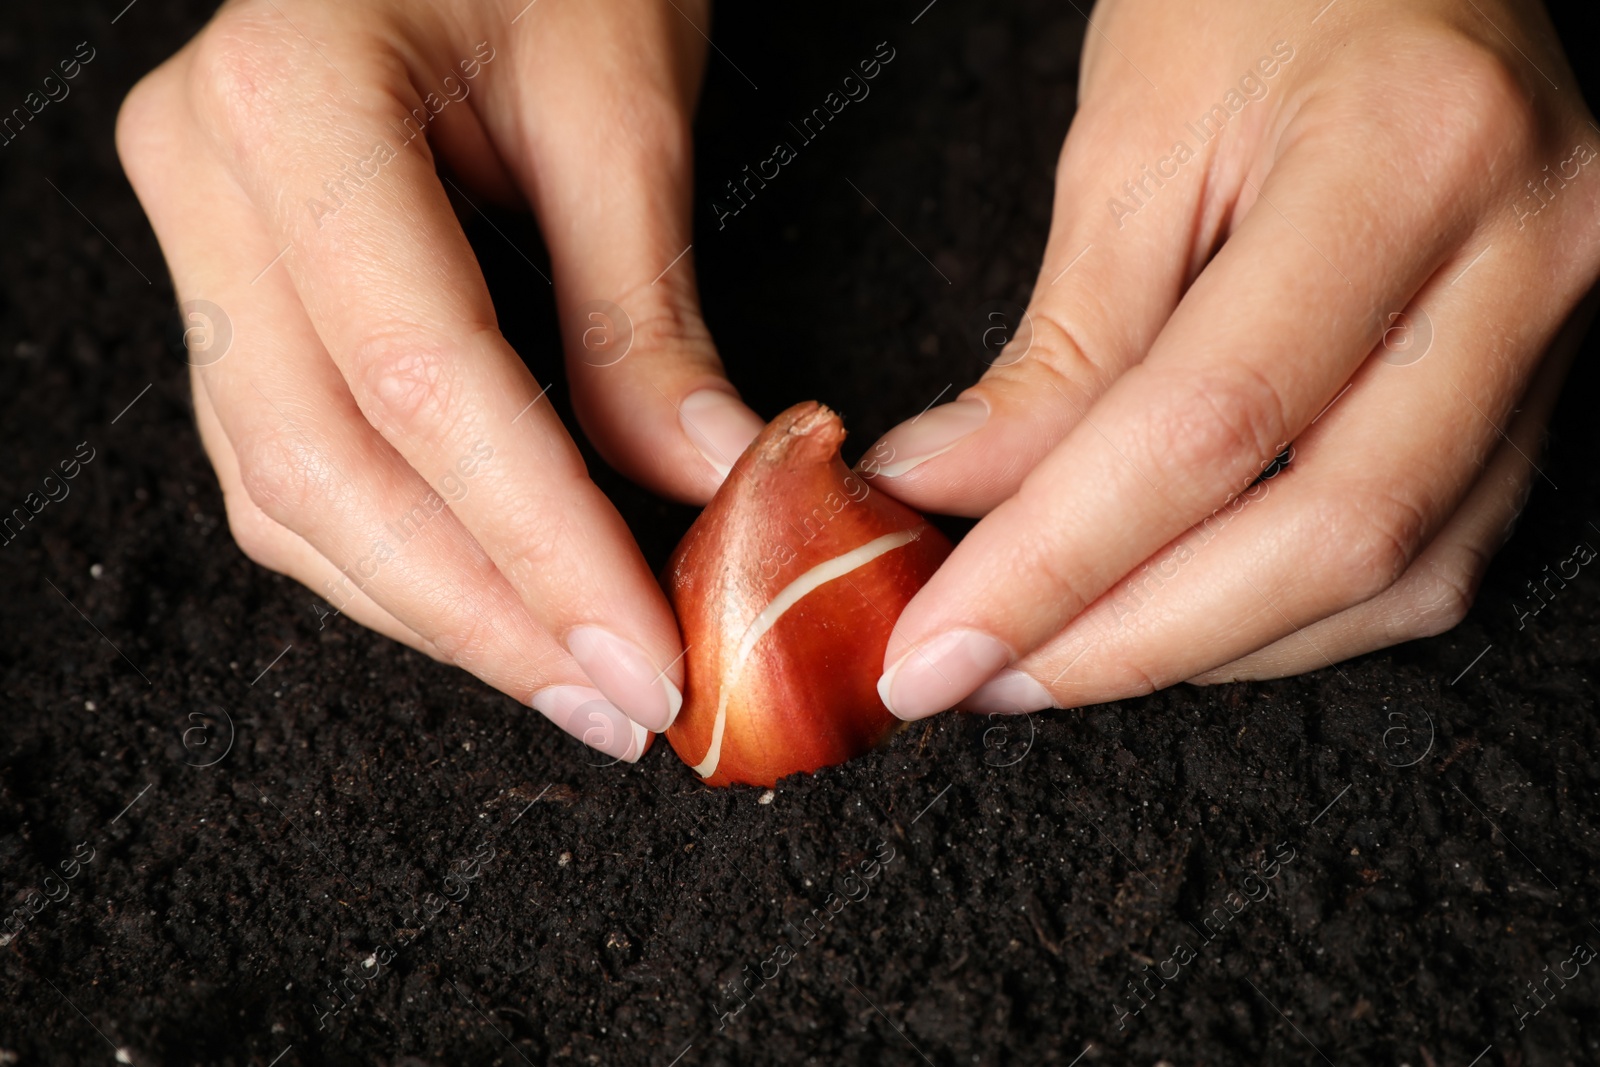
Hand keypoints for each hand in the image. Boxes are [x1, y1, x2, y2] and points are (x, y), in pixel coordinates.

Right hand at [117, 0, 764, 757]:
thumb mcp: (621, 113)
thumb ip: (643, 321)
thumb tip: (710, 493)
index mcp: (292, 104)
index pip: (420, 382)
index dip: (538, 544)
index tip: (644, 656)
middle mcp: (207, 179)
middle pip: (323, 466)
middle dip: (484, 614)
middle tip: (616, 705)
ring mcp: (198, 239)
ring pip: (291, 490)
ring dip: (438, 609)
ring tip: (573, 680)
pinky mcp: (232, 289)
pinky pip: (290, 462)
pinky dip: (398, 553)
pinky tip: (497, 604)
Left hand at [865, 0, 1599, 717]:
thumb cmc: (1255, 0)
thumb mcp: (1127, 144)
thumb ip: (1055, 347)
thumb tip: (950, 494)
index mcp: (1406, 161)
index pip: (1208, 426)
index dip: (1054, 566)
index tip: (932, 646)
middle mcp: (1522, 259)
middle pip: (1326, 535)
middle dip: (1126, 642)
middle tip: (979, 676)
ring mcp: (1555, 331)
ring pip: (1392, 575)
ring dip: (1204, 647)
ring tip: (1052, 653)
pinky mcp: (1540, 383)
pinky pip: (1429, 553)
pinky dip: (1286, 615)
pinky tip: (1175, 612)